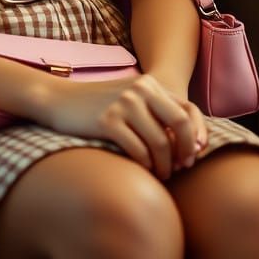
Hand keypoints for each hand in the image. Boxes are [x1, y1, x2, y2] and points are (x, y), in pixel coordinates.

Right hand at [39, 73, 207, 179]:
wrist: (60, 100)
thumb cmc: (100, 105)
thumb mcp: (131, 98)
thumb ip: (157, 110)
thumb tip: (192, 141)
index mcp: (150, 83)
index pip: (188, 108)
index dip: (198, 133)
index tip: (197, 154)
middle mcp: (140, 89)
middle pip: (180, 123)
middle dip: (186, 150)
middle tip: (182, 167)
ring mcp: (124, 104)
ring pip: (160, 142)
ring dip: (165, 165)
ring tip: (162, 175)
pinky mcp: (107, 121)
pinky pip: (138, 150)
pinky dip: (145, 165)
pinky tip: (144, 170)